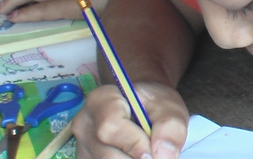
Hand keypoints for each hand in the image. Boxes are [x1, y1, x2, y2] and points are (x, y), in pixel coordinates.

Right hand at [73, 82, 188, 158]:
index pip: (110, 128)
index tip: (154, 151)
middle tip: (154, 154)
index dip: (135, 144)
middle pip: (106, 155)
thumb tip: (164, 156)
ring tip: (146, 152)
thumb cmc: (154, 105)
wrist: (143, 109)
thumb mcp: (169, 107)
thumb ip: (170, 127)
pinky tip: (134, 156)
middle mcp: (84, 123)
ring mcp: (82, 145)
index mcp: (100, 100)